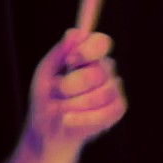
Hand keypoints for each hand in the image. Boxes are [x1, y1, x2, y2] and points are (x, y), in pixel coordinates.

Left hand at [26, 28, 126, 151]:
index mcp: (88, 56)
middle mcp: (105, 70)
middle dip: (71, 86)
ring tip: (59, 110)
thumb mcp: (45, 74)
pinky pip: (106, 113)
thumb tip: (72, 33)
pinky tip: (66, 120)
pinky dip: (83, 118)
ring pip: (102, 95)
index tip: (70, 60)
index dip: (88, 50)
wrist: (47, 130)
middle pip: (97, 73)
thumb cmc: (47, 97)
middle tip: (56, 93)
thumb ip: (59, 53)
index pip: (100, 43)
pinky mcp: (116, 110)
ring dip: (73, 105)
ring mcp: (113, 90)